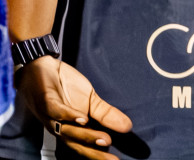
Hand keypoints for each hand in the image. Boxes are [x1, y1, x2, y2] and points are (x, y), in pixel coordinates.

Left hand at [16, 57, 131, 159]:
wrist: (40, 67)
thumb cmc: (64, 87)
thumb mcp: (90, 100)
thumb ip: (106, 114)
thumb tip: (128, 127)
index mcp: (70, 129)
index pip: (85, 146)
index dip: (99, 155)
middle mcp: (59, 127)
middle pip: (76, 144)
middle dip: (94, 153)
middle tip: (112, 159)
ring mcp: (51, 115)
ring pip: (67, 131)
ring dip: (85, 136)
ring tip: (105, 140)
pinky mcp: (46, 101)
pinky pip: (57, 111)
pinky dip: (70, 116)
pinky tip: (83, 119)